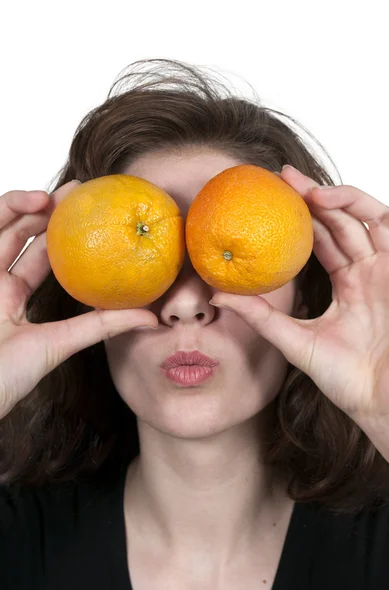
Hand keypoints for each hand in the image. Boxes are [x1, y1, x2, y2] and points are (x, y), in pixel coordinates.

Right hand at [0, 182, 157, 420]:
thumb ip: (101, 326)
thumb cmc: (7, 376)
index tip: (94, 216)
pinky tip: (31, 200)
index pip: (39, 258)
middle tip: (80, 192)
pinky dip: (6, 210)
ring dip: (24, 204)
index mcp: (12, 300)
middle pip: (19, 235)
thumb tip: (151, 316)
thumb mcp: (60, 343)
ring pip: (1, 227)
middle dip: (48, 210)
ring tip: (57, 195)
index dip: (63, 236)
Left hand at [210, 165, 388, 422]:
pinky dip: (383, 216)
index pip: (322, 238)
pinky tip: (354, 208)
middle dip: (315, 195)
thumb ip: (260, 316)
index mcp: (347, 283)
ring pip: (370, 218)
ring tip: (311, 192)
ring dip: (344, 199)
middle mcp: (370, 271)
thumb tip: (216, 294)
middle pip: (342, 220)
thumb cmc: (346, 379)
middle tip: (282, 178)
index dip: (299, 215)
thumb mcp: (295, 340)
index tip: (269, 196)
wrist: (383, 405)